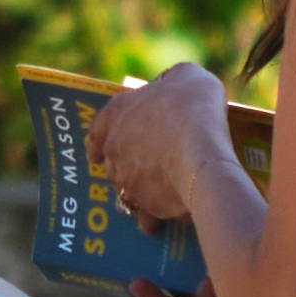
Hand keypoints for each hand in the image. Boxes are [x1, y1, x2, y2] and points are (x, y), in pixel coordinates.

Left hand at [84, 57, 236, 224]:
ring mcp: (126, 178)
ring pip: (127, 189)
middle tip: (140, 169)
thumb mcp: (188, 76)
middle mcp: (115, 147)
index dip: (98, 138)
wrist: (200, 150)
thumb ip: (175, 80)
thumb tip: (174, 84)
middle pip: (112, 159)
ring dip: (138, 193)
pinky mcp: (143, 203)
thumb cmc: (193, 107)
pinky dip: (153, 217)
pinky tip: (165, 220)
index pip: (97, 127)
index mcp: (119, 112)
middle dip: (124, 166)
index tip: (95, 151)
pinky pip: (146, 214)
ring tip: (154, 197)